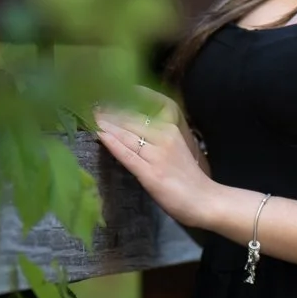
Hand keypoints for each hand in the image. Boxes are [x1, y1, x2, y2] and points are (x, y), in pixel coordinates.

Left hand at [94, 93, 215, 227]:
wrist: (206, 201)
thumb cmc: (190, 179)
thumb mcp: (176, 150)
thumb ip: (158, 140)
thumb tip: (134, 131)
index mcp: (170, 130)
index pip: (141, 112)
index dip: (122, 104)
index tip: (106, 96)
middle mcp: (163, 137)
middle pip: (131, 121)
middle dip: (110, 112)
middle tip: (91, 104)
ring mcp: (156, 155)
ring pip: (126, 135)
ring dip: (106, 124)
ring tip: (90, 115)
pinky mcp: (150, 173)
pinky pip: (127, 154)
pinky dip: (111, 143)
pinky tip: (99, 133)